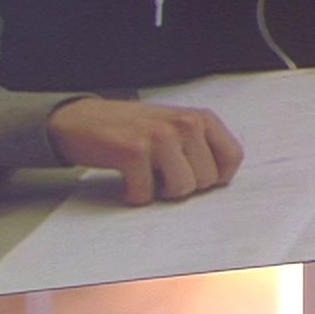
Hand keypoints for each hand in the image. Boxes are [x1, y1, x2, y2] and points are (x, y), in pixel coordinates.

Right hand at [46, 98, 243, 204]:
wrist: (81, 119)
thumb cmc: (133, 129)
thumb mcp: (176, 127)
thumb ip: (202, 146)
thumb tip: (221, 181)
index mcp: (201, 118)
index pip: (233, 158)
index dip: (217, 177)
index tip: (195, 178)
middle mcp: (186, 123)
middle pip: (207, 179)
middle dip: (184, 186)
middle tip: (161, 176)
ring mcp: (160, 136)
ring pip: (182, 188)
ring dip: (161, 193)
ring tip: (147, 178)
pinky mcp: (134, 151)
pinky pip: (146, 193)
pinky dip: (134, 195)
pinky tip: (126, 182)